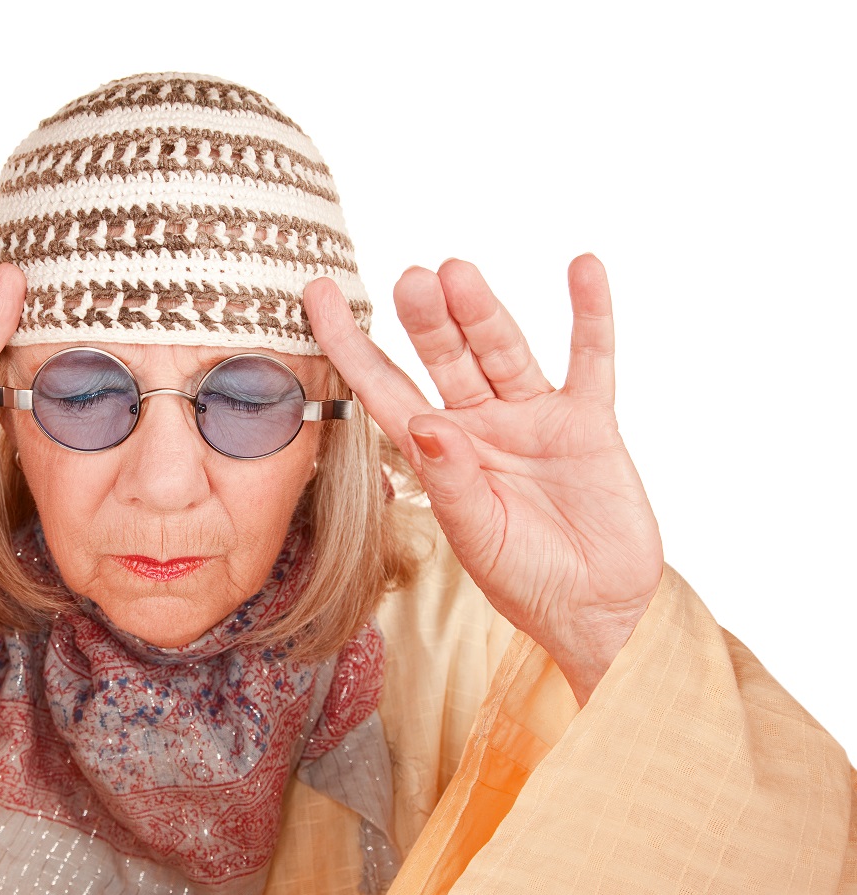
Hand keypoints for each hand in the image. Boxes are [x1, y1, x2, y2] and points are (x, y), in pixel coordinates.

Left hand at [305, 255, 662, 704]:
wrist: (597, 608)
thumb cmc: (525, 579)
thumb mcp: (479, 538)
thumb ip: (452, 482)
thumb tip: (426, 424)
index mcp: (435, 453)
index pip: (382, 387)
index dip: (349, 343)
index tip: (317, 295)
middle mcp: (477, 424)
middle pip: (445, 358)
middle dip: (427, 320)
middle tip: (411, 280)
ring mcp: (532, 416)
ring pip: (502, 350)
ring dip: (483, 312)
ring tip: (459, 273)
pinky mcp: (589, 421)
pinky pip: (590, 358)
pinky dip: (590, 314)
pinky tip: (584, 268)